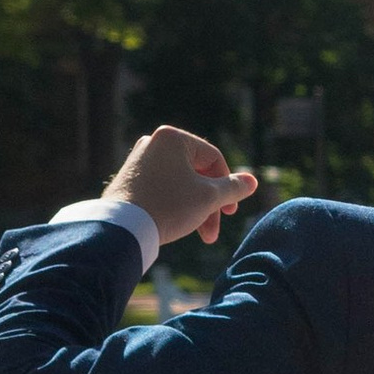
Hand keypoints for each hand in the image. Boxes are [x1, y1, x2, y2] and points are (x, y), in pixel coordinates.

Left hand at [105, 125, 258, 249]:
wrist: (121, 229)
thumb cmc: (169, 206)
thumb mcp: (208, 197)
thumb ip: (233, 188)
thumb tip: (252, 181)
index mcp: (172, 138)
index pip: (213, 159)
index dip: (227, 186)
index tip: (229, 212)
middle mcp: (153, 143)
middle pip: (196, 173)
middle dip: (209, 204)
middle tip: (213, 230)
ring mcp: (138, 161)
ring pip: (180, 183)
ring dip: (195, 208)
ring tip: (199, 235)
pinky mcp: (129, 180)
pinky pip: (162, 189)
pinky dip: (175, 205)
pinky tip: (177, 226)